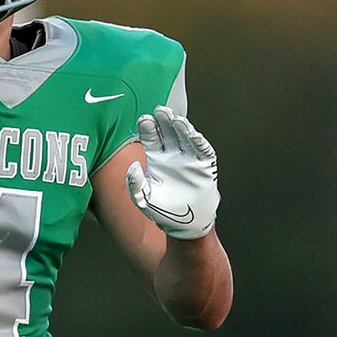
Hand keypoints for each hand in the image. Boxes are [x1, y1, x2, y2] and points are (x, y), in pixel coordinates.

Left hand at [126, 107, 218, 240]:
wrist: (186, 225)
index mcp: (157, 159)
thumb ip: (135, 185)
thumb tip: (132, 167)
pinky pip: (203, 150)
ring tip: (175, 119)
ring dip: (181, 127)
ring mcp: (189, 158)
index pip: (151, 137)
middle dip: (164, 120)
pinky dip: (199, 143)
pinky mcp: (204, 165)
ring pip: (185, 136)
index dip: (148, 128)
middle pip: (168, 131)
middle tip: (159, 111)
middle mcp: (173, 154)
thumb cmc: (163, 212)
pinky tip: (193, 136)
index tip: (143, 120)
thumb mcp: (144, 199)